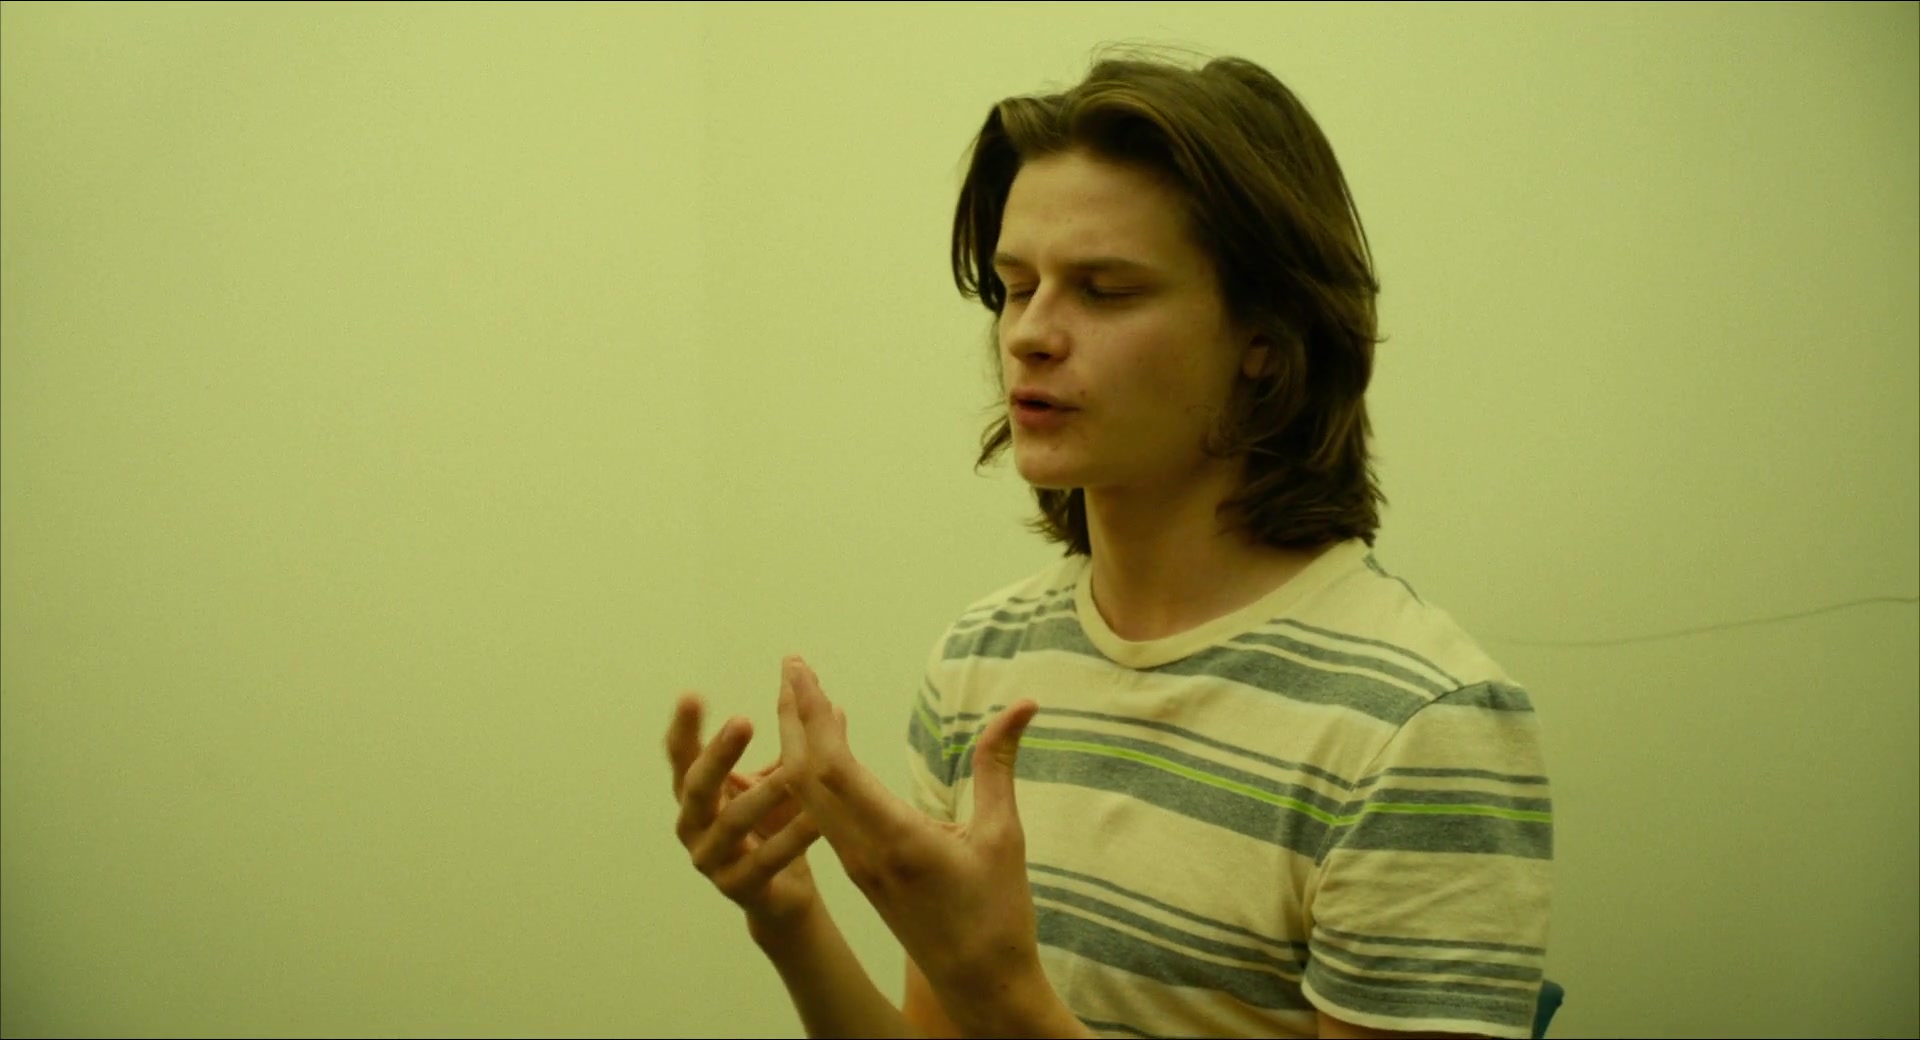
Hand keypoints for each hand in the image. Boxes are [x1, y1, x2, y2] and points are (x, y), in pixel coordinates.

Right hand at [665, 690, 822, 935]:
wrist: (783, 895)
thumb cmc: (773, 830)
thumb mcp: (779, 783)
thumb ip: (792, 745)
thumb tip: (820, 693)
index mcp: (697, 796)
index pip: (681, 757)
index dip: (683, 729)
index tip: (691, 695)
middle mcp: (693, 826)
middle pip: (697, 788)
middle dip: (718, 755)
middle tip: (742, 721)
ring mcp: (711, 860)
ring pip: (732, 825)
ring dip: (762, 796)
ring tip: (791, 775)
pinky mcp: (738, 888)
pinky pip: (764, 860)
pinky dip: (791, 838)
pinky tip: (816, 819)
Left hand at [775, 656, 1080, 1036]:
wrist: (979, 984)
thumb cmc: (997, 913)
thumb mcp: (1004, 835)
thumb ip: (999, 766)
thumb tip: (1022, 705)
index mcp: (893, 838)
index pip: (833, 768)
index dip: (812, 715)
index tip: (799, 672)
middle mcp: (861, 850)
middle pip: (807, 775)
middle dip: (794, 716)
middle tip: (791, 666)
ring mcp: (855, 863)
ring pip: (808, 796)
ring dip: (799, 743)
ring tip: (799, 696)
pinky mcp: (859, 871)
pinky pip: (821, 814)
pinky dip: (813, 773)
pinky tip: (822, 749)